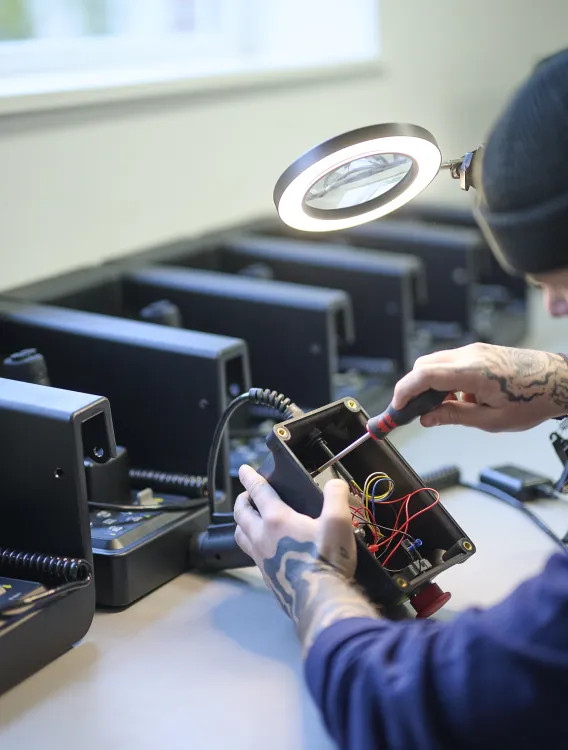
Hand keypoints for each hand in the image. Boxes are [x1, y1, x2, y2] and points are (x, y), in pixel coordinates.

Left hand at [234, 465, 376, 650]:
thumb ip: (336, 497)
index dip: (250, 478)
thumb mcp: (338, 522)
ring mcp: (260, 557)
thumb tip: (335, 483)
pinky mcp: (265, 575)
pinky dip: (250, 542)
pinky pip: (250, 553)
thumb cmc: (327, 559)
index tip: (243, 469)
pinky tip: (263, 546)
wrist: (319, 600)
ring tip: (249, 518)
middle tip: (247, 494)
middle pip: (241, 513)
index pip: (258, 492)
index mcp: (276, 519)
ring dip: (241, 522)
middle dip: (242, 499)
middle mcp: (261, 536)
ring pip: (240, 534)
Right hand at [393, 343, 567, 431]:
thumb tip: (427, 419)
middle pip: (424, 365)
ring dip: (429, 385)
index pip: (424, 375)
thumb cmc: (533, 400)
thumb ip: (454, 416)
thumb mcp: (491, 419)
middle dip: (412, 388)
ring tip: (442, 409)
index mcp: (473, 371)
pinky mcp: (479, 352)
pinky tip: (458, 399)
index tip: (397, 408)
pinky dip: (444, 380)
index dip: (404, 391)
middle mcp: (470, 355)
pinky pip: (450, 363)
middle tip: (412, 412)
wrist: (559, 381)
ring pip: (435, 363)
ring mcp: (475, 350)